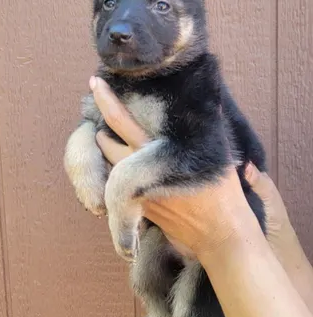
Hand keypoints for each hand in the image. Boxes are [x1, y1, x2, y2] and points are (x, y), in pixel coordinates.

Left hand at [89, 76, 289, 261]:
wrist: (218, 234)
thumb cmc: (222, 192)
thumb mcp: (217, 151)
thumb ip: (206, 124)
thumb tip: (209, 96)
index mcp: (156, 152)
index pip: (120, 120)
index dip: (105, 100)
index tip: (95, 82)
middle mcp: (139, 171)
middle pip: (105, 142)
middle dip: (102, 127)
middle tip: (107, 114)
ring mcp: (134, 191)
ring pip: (108, 164)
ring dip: (108, 150)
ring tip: (115, 137)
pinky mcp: (136, 207)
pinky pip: (117, 184)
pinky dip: (119, 172)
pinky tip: (128, 166)